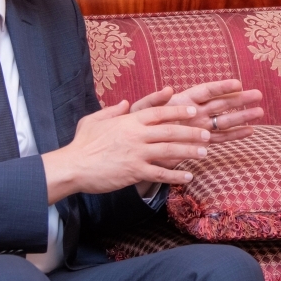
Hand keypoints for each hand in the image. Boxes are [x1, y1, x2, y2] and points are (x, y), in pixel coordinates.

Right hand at [42, 101, 210, 202]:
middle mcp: (136, 135)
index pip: (160, 112)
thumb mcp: (94, 120)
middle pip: (171, 131)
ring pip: (170, 151)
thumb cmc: (82, 143)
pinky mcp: (134, 172)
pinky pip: (160, 174)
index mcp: (129, 121)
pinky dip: (176, 175)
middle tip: (207, 134)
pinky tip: (188, 177)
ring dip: (190, 152)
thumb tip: (123, 103)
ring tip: (205, 153)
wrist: (73, 166)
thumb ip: (111, 110)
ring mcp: (137, 154)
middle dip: (192, 132)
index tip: (194, 110)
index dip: (178, 110)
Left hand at [130, 79, 263, 161]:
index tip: (238, 84)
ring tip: (260, 112)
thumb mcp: (141, 111)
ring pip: (225, 121)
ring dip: (242, 117)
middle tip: (258, 95)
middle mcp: (196, 112)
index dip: (221, 87)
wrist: (138, 147)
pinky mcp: (200, 143)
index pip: (206, 91)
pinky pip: (221, 139)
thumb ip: (154, 100)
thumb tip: (168, 88)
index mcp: (183, 100)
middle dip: (240, 99)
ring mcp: (200, 127)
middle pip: (221, 104)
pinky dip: (235, 136)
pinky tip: (250, 131)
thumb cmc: (137, 124)